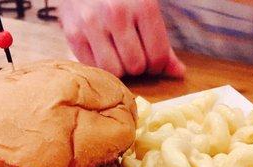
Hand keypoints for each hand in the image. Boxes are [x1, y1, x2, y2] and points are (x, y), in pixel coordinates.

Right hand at [59, 0, 184, 77]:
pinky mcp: (73, 34)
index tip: (151, 60)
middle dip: (136, 67)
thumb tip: (179, 73)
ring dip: (118, 69)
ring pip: (114, 71)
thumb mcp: (147, 10)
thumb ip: (163, 44)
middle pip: (135, 67)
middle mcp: (116, 12)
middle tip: (132, 56)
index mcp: (143, 4)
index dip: (156, 66)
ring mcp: (92, 23)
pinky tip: (101, 51)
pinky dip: (99, 66)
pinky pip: (93, 67)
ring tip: (116, 55)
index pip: (157, 57)